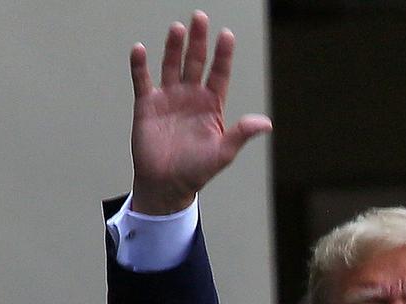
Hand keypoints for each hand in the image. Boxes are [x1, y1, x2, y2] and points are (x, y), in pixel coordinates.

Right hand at [129, 11, 271, 214]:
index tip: (227, 35)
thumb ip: (241, 134)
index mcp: (211, 105)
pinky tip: (141, 50)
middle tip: (200, 18)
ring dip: (174, 47)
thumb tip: (265, 123)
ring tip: (178, 29)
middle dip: (199, 41)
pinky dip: (140, 65)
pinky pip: (143, 80)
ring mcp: (169, 98)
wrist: (166, 184)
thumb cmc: (197, 170)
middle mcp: (191, 96)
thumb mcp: (223, 152)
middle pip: (196, 62)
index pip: (219, 73)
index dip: (223, 55)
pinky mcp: (147, 105)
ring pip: (172, 65)